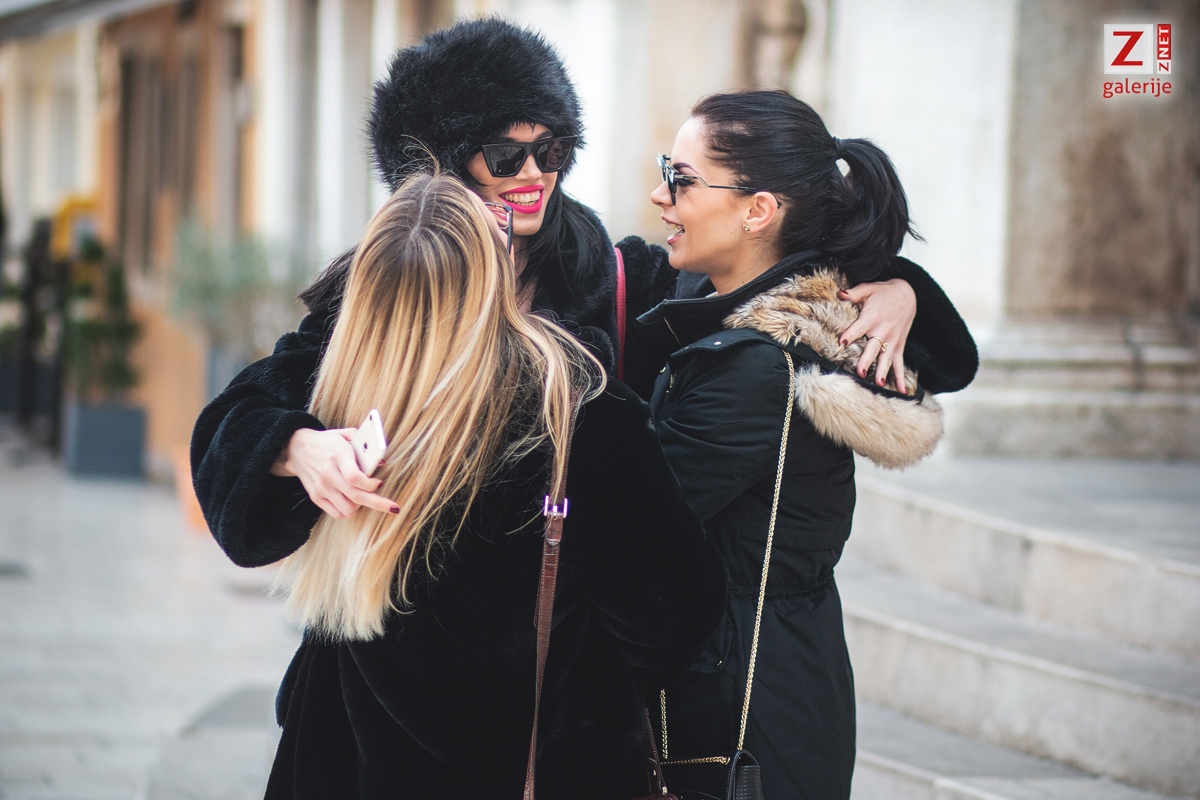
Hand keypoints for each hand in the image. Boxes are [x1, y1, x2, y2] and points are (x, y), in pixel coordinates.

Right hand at [271, 428, 397, 519]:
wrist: (297, 449)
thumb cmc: (328, 442)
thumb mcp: (345, 435)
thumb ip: (364, 444)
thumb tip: (381, 462)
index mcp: (338, 455)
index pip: (355, 478)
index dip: (370, 485)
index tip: (378, 483)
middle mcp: (328, 473)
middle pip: (355, 496)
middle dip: (378, 503)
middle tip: (393, 507)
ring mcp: (321, 487)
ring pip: (347, 508)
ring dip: (361, 506)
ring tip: (365, 498)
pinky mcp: (316, 497)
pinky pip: (337, 513)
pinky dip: (349, 511)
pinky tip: (353, 503)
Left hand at [838, 279, 915, 393]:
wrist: (909, 293)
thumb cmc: (884, 292)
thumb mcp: (869, 288)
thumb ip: (854, 292)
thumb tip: (840, 293)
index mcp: (872, 317)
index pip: (859, 327)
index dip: (850, 334)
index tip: (842, 341)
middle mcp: (883, 330)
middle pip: (873, 348)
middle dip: (867, 360)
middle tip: (860, 372)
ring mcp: (892, 340)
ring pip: (886, 358)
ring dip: (883, 371)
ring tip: (878, 383)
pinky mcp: (899, 346)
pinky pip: (900, 364)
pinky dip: (901, 378)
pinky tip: (902, 392)